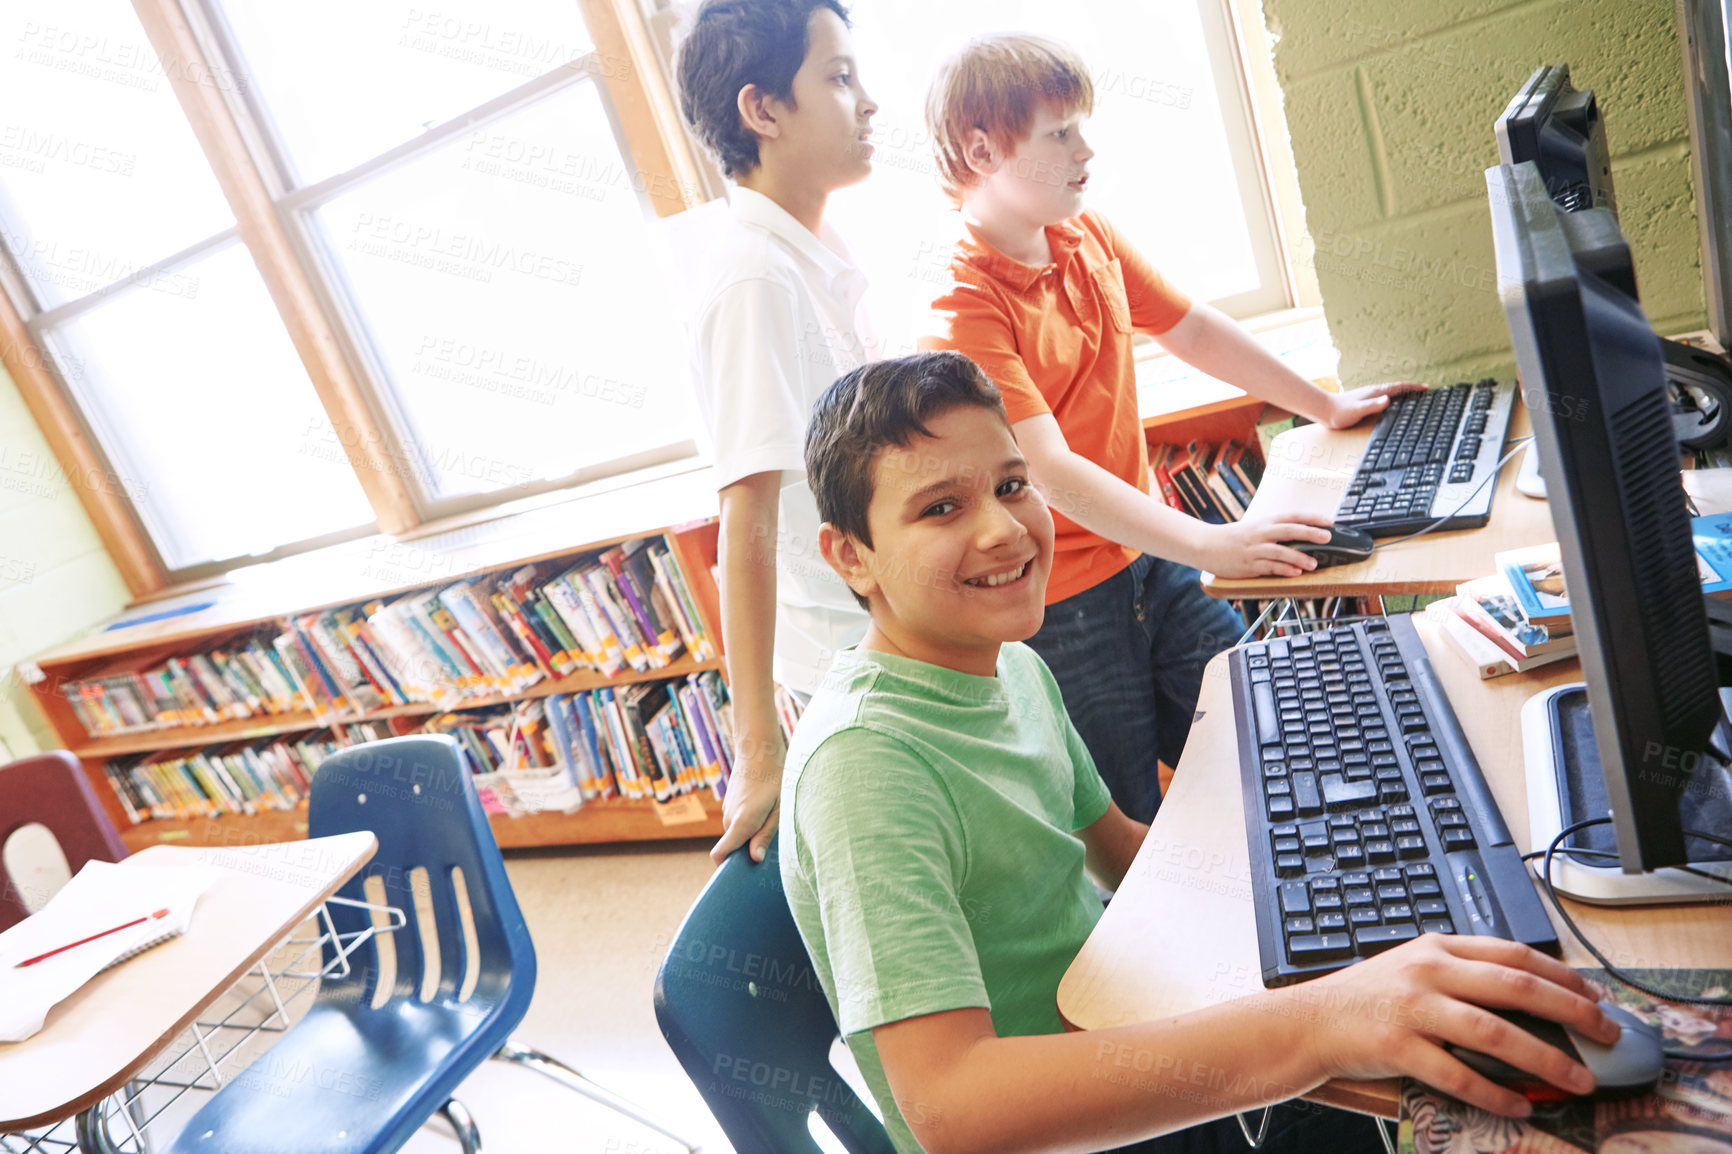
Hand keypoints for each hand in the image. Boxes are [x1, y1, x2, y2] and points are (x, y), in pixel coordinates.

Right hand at [710, 738, 784, 864]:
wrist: (759, 749)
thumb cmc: (775, 779)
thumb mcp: (779, 809)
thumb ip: (766, 835)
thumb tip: (755, 859)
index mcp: (742, 822)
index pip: (719, 854)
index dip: (725, 868)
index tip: (742, 873)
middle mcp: (729, 818)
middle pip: (733, 846)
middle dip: (747, 850)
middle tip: (772, 844)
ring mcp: (727, 809)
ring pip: (737, 833)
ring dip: (750, 833)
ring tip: (772, 819)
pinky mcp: (730, 803)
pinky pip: (737, 821)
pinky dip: (748, 821)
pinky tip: (765, 808)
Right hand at [1196, 515, 1333, 577]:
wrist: (1206, 545)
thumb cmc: (1233, 538)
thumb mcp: (1254, 528)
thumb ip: (1275, 531)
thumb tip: (1301, 536)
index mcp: (1264, 522)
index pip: (1292, 516)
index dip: (1312, 517)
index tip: (1329, 520)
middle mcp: (1261, 533)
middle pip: (1289, 531)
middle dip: (1310, 533)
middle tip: (1327, 537)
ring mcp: (1254, 549)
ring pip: (1281, 552)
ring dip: (1299, 558)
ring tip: (1313, 564)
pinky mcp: (1249, 565)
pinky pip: (1270, 567)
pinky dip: (1284, 570)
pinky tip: (1295, 573)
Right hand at [1289, 934, 1619, 1117]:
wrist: (1308, 1021)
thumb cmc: (1365, 999)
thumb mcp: (1413, 968)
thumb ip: (1460, 973)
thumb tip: (1527, 997)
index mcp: (1438, 948)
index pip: (1513, 954)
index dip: (1562, 975)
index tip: (1595, 997)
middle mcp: (1429, 972)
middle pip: (1516, 988)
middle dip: (1572, 1012)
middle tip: (1607, 1035)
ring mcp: (1413, 1009)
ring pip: (1495, 1033)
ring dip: (1545, 1059)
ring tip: (1578, 1080)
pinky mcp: (1397, 1046)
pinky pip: (1457, 1075)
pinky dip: (1495, 1093)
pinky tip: (1520, 1106)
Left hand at [1320, 381, 1427, 429]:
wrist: (1323, 410)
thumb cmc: (1340, 413)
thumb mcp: (1358, 410)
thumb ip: (1372, 405)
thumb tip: (1388, 399)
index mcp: (1375, 392)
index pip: (1398, 387)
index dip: (1412, 387)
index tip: (1426, 388)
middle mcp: (1373, 391)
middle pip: (1397, 387)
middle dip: (1411, 388)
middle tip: (1425, 391)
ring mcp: (1369, 395)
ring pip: (1390, 392)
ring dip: (1403, 392)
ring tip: (1414, 396)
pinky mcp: (1364, 401)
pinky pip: (1384, 397)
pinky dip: (1393, 398)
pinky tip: (1393, 404)